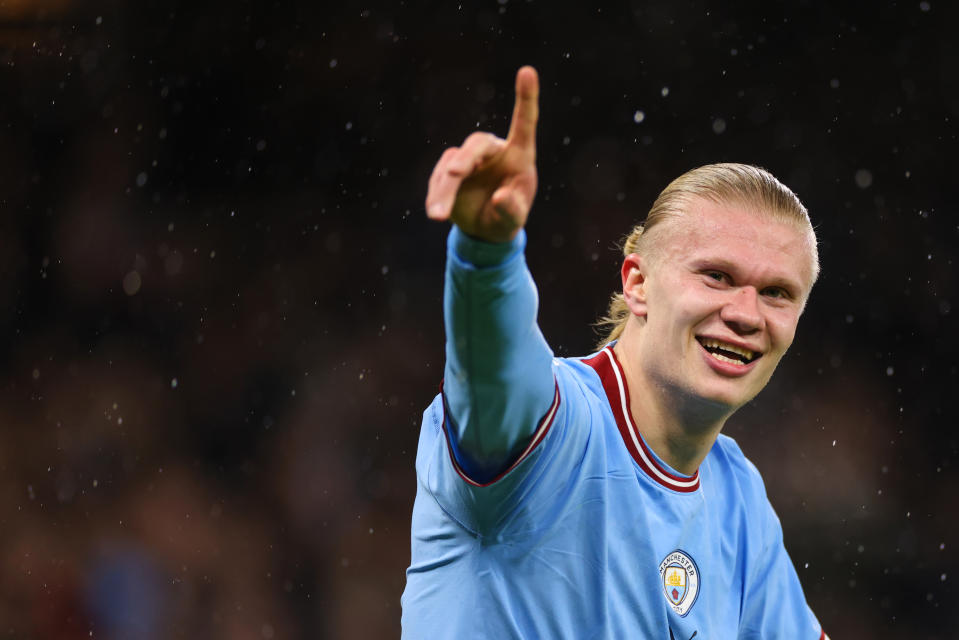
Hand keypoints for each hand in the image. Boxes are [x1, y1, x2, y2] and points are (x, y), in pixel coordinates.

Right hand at [425, 66, 538, 242]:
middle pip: (476, 145)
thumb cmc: (507, 217)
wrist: (485, 229)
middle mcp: (491, 152)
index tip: (527, 71)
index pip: (524, 123)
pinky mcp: (447, 171)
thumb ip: (512, 210)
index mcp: (518, 155)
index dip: (526, 98)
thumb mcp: (513, 220)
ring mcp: (467, 160)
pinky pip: (438, 181)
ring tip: (437, 216)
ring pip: (451, 165)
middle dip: (464, 158)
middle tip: (453, 173)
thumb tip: (501, 197)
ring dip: (443, 189)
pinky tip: (436, 213)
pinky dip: (435, 196)